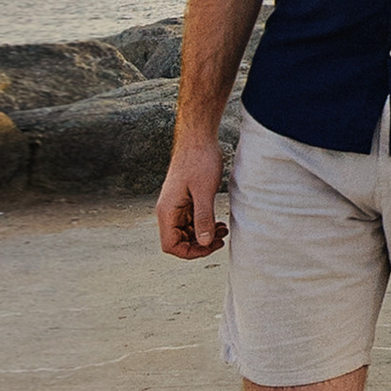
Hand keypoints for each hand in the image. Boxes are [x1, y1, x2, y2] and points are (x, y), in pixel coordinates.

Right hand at [155, 132, 226, 259]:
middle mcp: (168, 211)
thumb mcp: (204, 191)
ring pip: (186, 232)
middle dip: (200, 244)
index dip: (190, 252)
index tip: (210, 246)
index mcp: (167, 211)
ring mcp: (176, 206)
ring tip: (223, 231)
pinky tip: (219, 222)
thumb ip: (203, 218)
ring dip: (204, 235)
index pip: (171, 245)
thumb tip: (204, 242)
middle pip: (179, 241)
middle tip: (221, 240)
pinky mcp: (185, 200)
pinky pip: (191, 221)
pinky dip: (204, 225)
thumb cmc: (199, 160)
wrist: (198, 138)